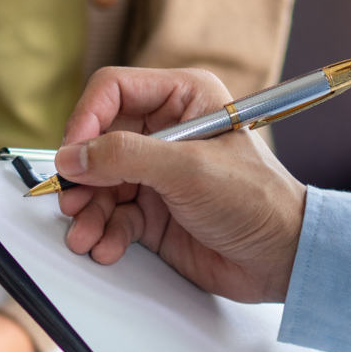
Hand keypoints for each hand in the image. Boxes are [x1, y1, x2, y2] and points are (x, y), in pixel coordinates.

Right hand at [56, 67, 306, 302]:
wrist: (278, 259)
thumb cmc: (257, 202)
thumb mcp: (188, 170)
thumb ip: (125, 158)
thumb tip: (73, 156)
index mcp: (183, 99)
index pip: (113, 92)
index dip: (85, 120)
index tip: (72, 155)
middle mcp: (165, 133)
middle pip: (98, 144)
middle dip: (83, 178)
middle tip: (72, 201)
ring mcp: (156, 175)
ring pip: (100, 186)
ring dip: (89, 213)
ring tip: (85, 236)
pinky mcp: (152, 212)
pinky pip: (113, 217)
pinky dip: (105, 233)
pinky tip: (107, 247)